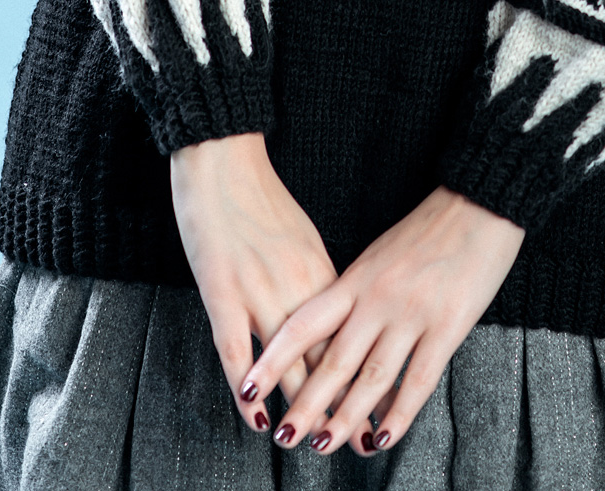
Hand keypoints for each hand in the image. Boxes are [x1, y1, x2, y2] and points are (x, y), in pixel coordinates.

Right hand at [170, 132, 337, 429]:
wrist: (222, 159)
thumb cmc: (260, 197)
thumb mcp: (301, 238)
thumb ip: (316, 278)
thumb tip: (332, 311)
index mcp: (323, 272)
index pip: (350, 338)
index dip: (365, 377)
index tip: (383, 410)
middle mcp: (299, 287)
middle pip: (326, 358)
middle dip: (343, 406)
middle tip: (360, 444)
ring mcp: (261, 292)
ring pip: (288, 365)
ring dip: (300, 409)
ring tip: (313, 444)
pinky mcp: (223, 293)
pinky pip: (238, 352)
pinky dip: (248, 390)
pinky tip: (256, 418)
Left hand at [238, 184, 525, 457]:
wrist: (477, 203)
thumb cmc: (428, 229)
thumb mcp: (380, 255)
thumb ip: (356, 293)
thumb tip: (332, 337)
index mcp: (356, 278)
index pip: (305, 324)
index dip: (275, 358)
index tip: (249, 386)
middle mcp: (377, 299)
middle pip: (334, 361)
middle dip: (306, 404)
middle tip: (285, 437)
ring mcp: (412, 314)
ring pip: (371, 378)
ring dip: (346, 418)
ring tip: (323, 447)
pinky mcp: (448, 326)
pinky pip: (418, 380)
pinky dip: (398, 415)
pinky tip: (383, 437)